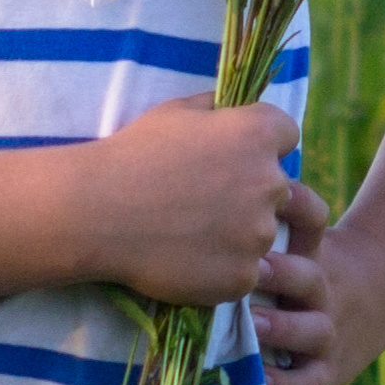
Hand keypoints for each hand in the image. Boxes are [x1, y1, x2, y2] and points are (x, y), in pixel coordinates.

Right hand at [84, 95, 327, 306]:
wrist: (97, 212)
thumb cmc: (133, 155)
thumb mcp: (175, 112)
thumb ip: (217, 108)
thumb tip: (233, 108)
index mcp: (258, 135)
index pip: (288, 135)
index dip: (263, 145)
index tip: (235, 157)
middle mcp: (270, 182)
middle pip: (283, 188)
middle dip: (256, 193)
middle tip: (210, 201)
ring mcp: (259, 234)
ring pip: (264, 235)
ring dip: (240, 235)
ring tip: (193, 233)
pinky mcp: (243, 276)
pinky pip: (245, 272)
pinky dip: (223, 269)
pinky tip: (188, 258)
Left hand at [249, 203, 383, 384]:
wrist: (381, 293)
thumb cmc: (312, 260)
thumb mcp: (302, 234)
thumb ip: (262, 219)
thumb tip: (202, 181)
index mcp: (314, 252)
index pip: (312, 219)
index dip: (299, 204)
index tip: (276, 192)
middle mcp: (321, 289)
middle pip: (307, 277)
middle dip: (279, 274)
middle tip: (252, 267)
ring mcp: (328, 330)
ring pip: (310, 329)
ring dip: (281, 327)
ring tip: (251, 324)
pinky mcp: (330, 369)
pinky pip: (308, 381)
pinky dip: (285, 384)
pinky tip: (259, 381)